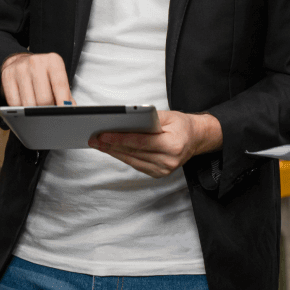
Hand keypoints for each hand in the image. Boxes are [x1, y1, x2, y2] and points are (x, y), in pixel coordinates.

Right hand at [1, 52, 72, 105]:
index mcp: (53, 60)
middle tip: (48, 111)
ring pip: (29, 104)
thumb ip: (65, 94)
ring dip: (33, 112)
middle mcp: (36, 62)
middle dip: (47, 110)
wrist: (20, 60)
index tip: (64, 114)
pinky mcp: (6, 76)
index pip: (60, 85)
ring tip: (36, 107)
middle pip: (44, 99)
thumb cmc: (42, 73)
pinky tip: (24, 103)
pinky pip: (14, 103)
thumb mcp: (56, 78)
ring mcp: (20, 68)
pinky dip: (20, 109)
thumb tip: (70, 108)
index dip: (63, 103)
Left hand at [91, 111, 221, 177]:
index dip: (119, 139)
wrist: (195, 139)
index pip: (140, 142)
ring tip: (98, 143)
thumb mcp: (167, 115)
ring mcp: (164, 170)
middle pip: (133, 153)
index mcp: (173, 144)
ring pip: (132, 161)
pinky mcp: (158, 173)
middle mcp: (169, 161)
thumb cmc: (181, 124)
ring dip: (113, 152)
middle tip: (94, 138)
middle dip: (111, 145)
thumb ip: (147, 119)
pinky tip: (111, 150)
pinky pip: (136, 165)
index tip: (103, 134)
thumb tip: (123, 121)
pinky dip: (122, 157)